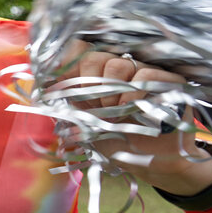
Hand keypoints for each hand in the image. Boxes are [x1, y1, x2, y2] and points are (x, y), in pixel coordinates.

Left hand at [70, 46, 211, 195]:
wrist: (151, 162)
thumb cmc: (117, 141)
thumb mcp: (84, 124)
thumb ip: (68, 104)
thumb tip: (43, 88)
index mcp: (97, 75)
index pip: (78, 50)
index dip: (66, 61)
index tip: (57, 81)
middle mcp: (120, 69)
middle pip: (96, 56)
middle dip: (87, 83)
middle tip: (93, 107)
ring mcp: (145, 72)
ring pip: (119, 63)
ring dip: (109, 90)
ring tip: (113, 112)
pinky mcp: (169, 81)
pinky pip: (146, 74)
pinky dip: (132, 92)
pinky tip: (129, 108)